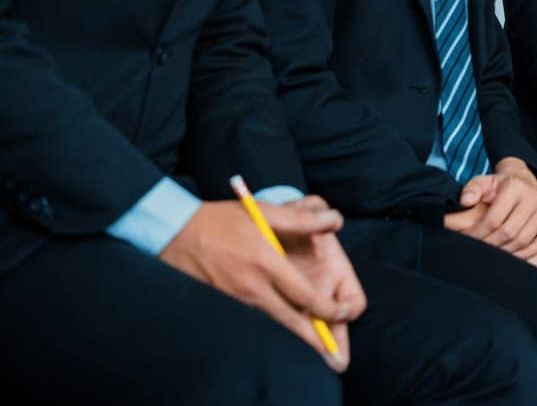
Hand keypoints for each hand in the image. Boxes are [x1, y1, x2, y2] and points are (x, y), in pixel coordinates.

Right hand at [160, 199, 351, 369]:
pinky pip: (252, 318)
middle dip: (314, 336)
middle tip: (332, 346)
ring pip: (272, 322)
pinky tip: (280, 326)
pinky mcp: (223, 303)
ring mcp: (236, 299)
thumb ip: (303, 220)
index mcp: (267, 264)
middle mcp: (252, 287)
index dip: (326, 309)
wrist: (173, 234)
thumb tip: (336, 220)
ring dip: (293, 333)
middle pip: (290, 321)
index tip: (342, 314)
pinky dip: (269, 325)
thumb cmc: (220, 220)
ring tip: (313, 343)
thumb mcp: (263, 212)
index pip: (304, 296)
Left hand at [444, 159, 536, 259]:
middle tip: (478, 250)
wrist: (523, 183)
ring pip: (524, 240)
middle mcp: (534, 196)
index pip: (494, 219)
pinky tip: (512, 255)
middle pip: (509, 232)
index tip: (467, 240)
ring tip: (492, 254)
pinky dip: (525, 254)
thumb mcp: (483, 182)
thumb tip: (466, 201)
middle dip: (490, 245)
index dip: (478, 234)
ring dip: (506, 252)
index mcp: (515, 186)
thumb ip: (472, 190)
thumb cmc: (500, 187)